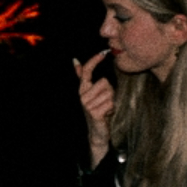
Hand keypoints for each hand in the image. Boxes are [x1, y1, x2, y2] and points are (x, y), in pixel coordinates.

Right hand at [74, 52, 114, 168]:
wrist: (97, 133)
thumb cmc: (98, 111)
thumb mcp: (91, 93)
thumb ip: (83, 77)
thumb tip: (74, 61)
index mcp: (82, 90)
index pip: (86, 71)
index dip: (94, 61)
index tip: (103, 54)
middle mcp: (83, 96)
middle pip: (104, 82)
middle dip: (110, 91)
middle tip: (105, 102)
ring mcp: (88, 105)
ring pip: (109, 93)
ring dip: (111, 101)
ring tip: (105, 109)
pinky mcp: (94, 113)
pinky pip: (110, 103)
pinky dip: (112, 109)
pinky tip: (106, 114)